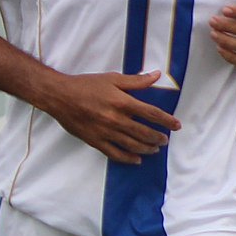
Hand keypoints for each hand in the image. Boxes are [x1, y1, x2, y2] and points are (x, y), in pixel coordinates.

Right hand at [38, 69, 178, 163]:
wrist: (59, 96)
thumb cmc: (84, 85)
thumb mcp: (111, 78)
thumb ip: (135, 80)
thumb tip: (156, 76)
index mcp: (122, 102)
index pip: (152, 114)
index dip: (167, 121)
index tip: (176, 125)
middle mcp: (116, 119)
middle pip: (145, 133)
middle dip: (159, 138)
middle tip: (165, 140)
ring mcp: (106, 132)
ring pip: (133, 145)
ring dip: (147, 149)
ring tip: (154, 149)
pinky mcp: (95, 141)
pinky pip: (116, 153)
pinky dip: (128, 158)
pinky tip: (136, 159)